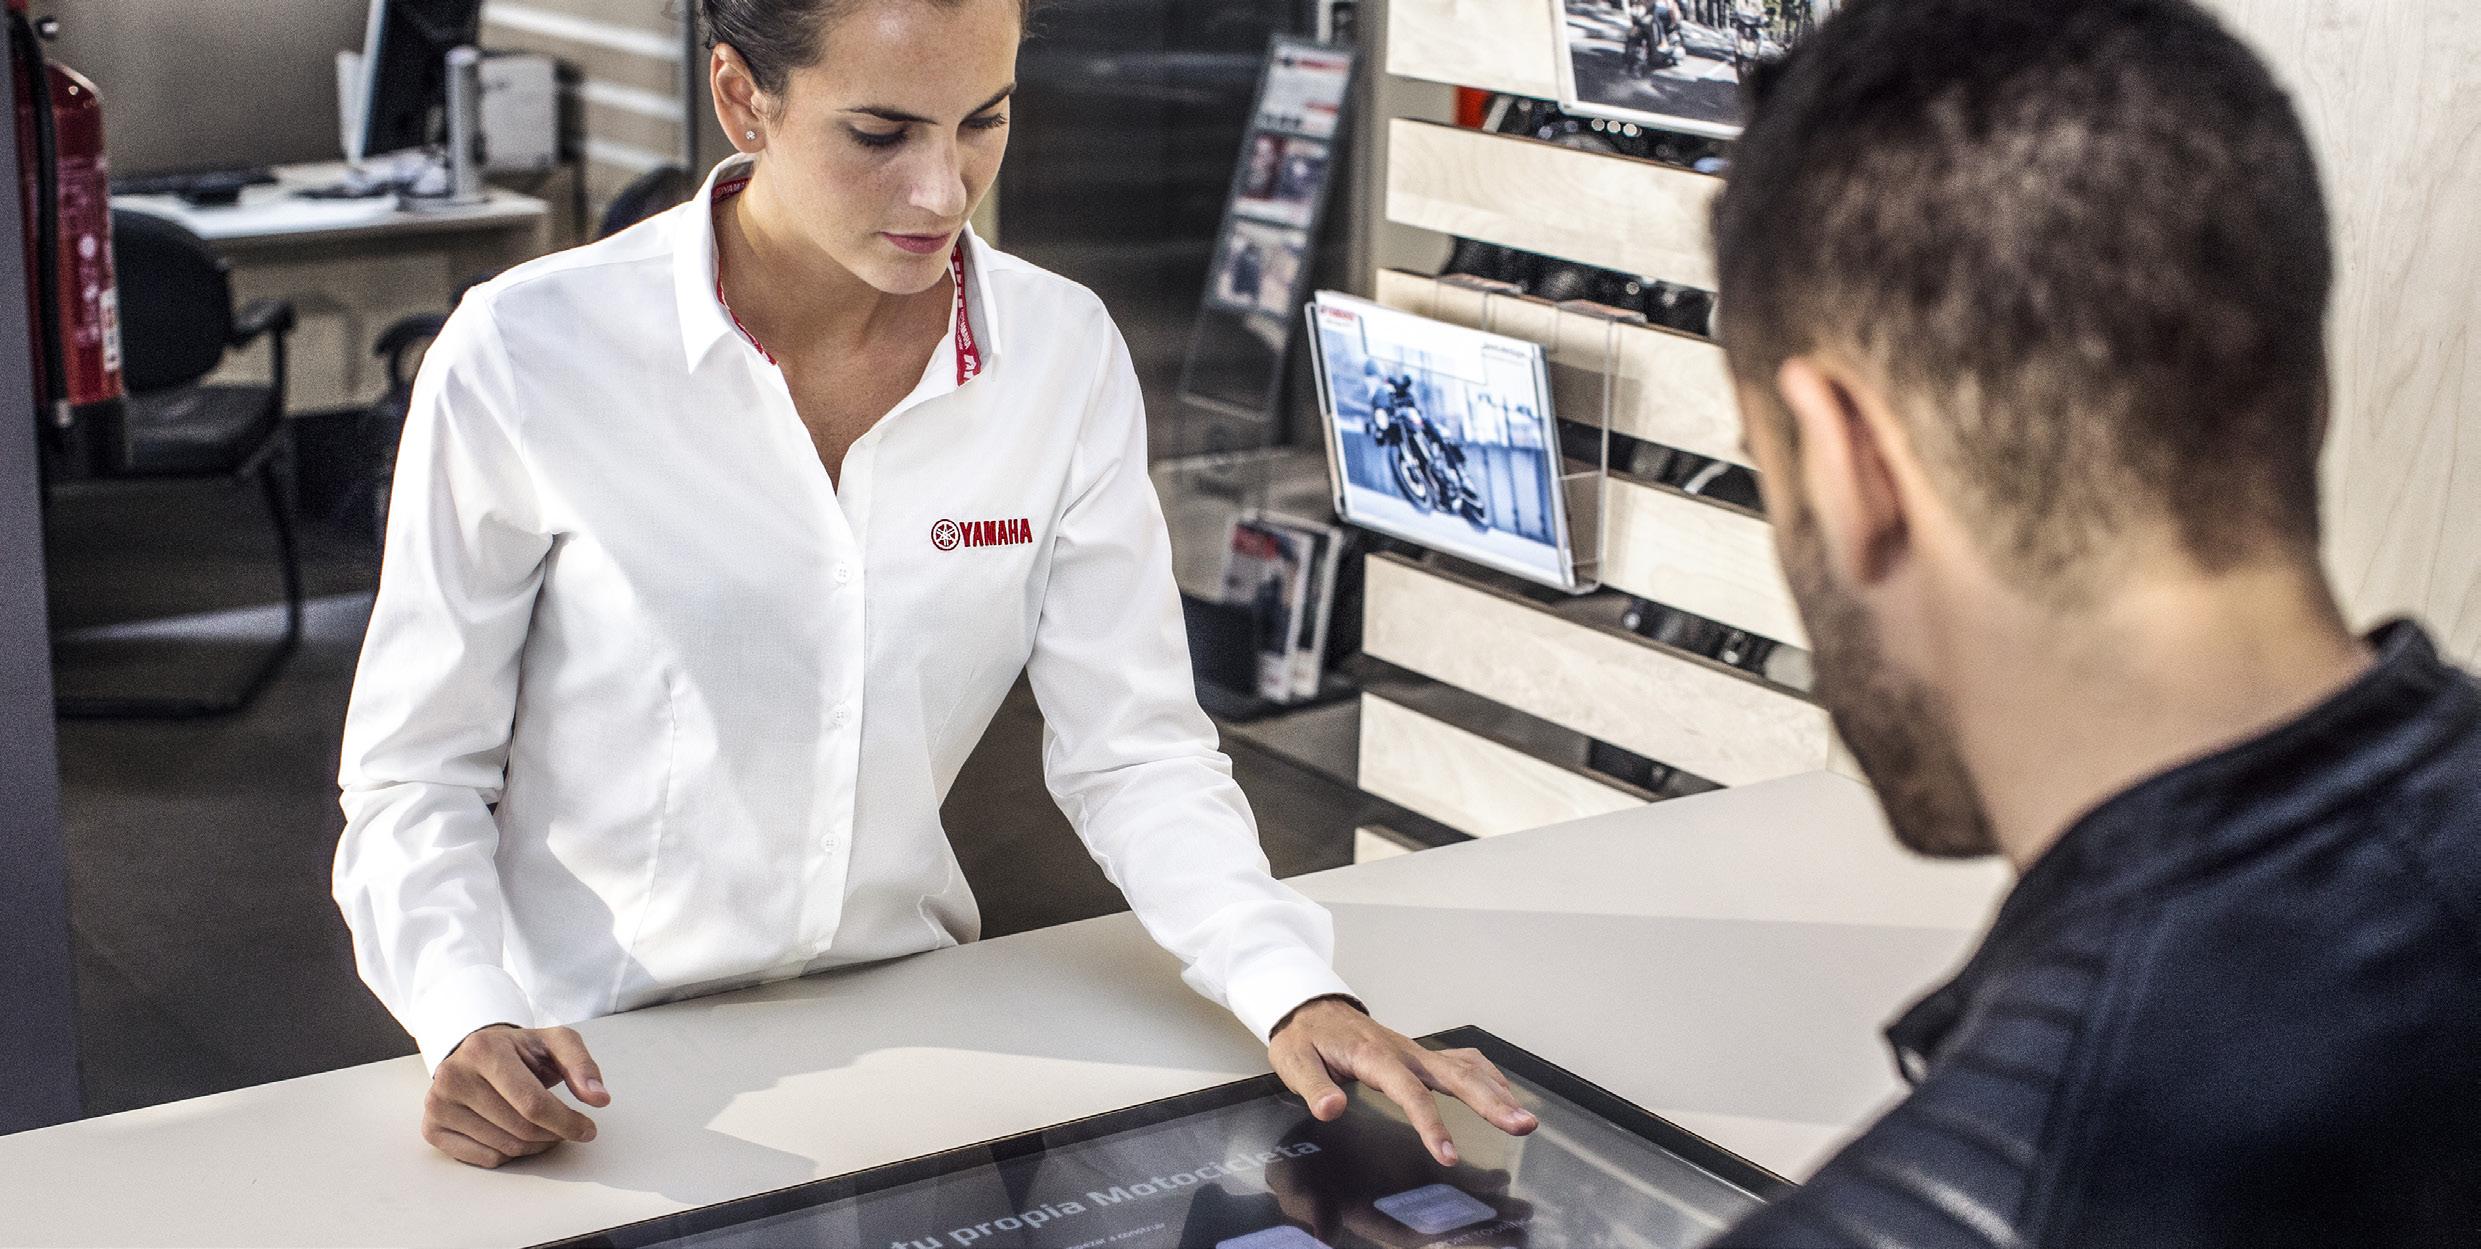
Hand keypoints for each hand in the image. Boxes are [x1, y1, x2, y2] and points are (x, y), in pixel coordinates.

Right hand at [422, 1024, 608, 1167]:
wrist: (475, 1053)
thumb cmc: (518, 1050)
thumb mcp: (554, 1043)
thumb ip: (581, 1065)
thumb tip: (599, 1098)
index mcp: (484, 1050)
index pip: (532, 1103)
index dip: (566, 1122)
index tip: (588, 1130)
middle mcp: (454, 1076)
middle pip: (520, 1129)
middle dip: (553, 1134)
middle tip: (566, 1128)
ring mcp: (438, 1104)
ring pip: (504, 1147)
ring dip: (535, 1146)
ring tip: (542, 1127)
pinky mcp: (432, 1128)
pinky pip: (484, 1159)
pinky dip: (510, 1154)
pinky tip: (515, 1133)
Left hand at [1267, 998, 1538, 1165]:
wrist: (1311, 1008)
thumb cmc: (1305, 1037)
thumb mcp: (1295, 1063)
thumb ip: (1316, 1088)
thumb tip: (1332, 1109)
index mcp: (1374, 1056)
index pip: (1411, 1093)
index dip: (1432, 1123)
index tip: (1448, 1153)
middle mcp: (1404, 1051)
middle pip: (1456, 1076)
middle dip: (1492, 1102)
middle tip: (1522, 1125)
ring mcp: (1416, 1051)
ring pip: (1466, 1067)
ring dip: (1498, 1092)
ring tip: (1525, 1118)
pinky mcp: (1419, 1054)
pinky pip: (1461, 1060)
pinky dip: (1488, 1074)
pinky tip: (1504, 1091)